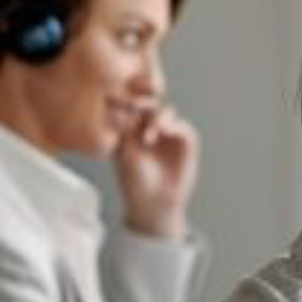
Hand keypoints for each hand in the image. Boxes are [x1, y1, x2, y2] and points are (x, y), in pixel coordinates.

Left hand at [115, 103, 198, 238]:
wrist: (153, 203)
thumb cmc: (134, 181)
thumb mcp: (124, 151)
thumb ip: (126, 128)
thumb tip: (122, 105)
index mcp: (132, 128)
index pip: (131, 107)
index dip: (126, 99)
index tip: (115, 97)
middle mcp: (151, 128)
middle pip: (151, 105)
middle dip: (144, 102)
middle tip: (136, 104)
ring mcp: (170, 136)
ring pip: (167, 113)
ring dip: (158, 118)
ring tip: (151, 132)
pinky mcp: (186, 146)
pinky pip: (185, 129)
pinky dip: (176, 127)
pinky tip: (165, 131)